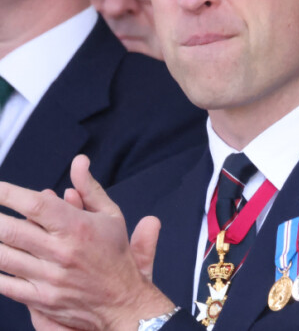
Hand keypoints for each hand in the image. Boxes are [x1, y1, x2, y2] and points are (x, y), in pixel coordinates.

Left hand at [0, 155, 174, 329]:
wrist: (122, 302)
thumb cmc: (116, 254)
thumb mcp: (110, 215)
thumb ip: (89, 187)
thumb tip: (79, 161)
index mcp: (78, 227)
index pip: (36, 205)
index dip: (8, 193)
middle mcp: (61, 252)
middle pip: (11, 230)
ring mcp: (48, 278)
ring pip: (3, 257)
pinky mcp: (40, 300)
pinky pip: (5, 284)